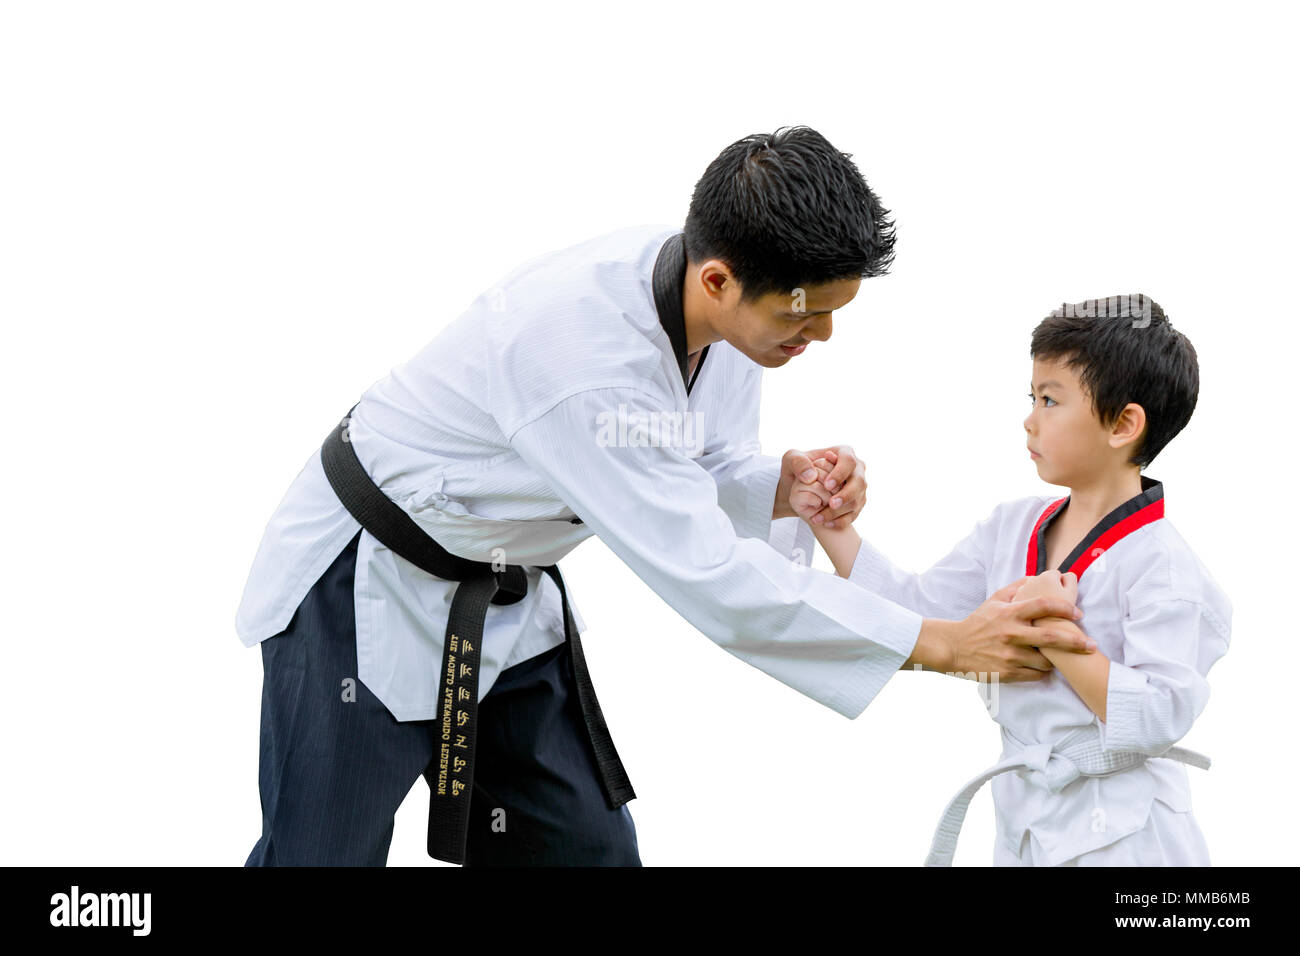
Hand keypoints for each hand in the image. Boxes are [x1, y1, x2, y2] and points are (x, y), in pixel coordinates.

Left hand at [776, 446, 865, 527]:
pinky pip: (854, 514)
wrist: (799, 486)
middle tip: (831, 503)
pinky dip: (841, 521)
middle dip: (846, 494)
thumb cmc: (797, 468)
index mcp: (844, 453)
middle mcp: (856, 469)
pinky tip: (826, 524)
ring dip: (841, 511)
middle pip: (859, 482)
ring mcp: (858, 487)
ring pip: (857, 500)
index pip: (848, 461)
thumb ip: (798, 461)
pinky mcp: (857, 503)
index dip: (840, 473)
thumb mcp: (791, 459)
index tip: (827, 485)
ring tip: (821, 518)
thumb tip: (811, 475)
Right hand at [940, 577, 1091, 681]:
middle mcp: (1011, 634)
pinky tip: (1044, 667)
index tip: (1079, 613)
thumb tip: (1037, 576)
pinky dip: (1043, 671)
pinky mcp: (1008, 672)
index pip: (1043, 605)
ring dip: (1057, 659)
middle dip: (1077, 641)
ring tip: (1062, 658)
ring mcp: (1010, 655)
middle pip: (1052, 637)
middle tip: (1093, 645)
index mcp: (1010, 613)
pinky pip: (1036, 674)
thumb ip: (1017, 587)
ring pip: (1047, 660)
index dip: (1065, 607)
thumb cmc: (978, 622)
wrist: (954, 648)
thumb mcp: (994, 600)